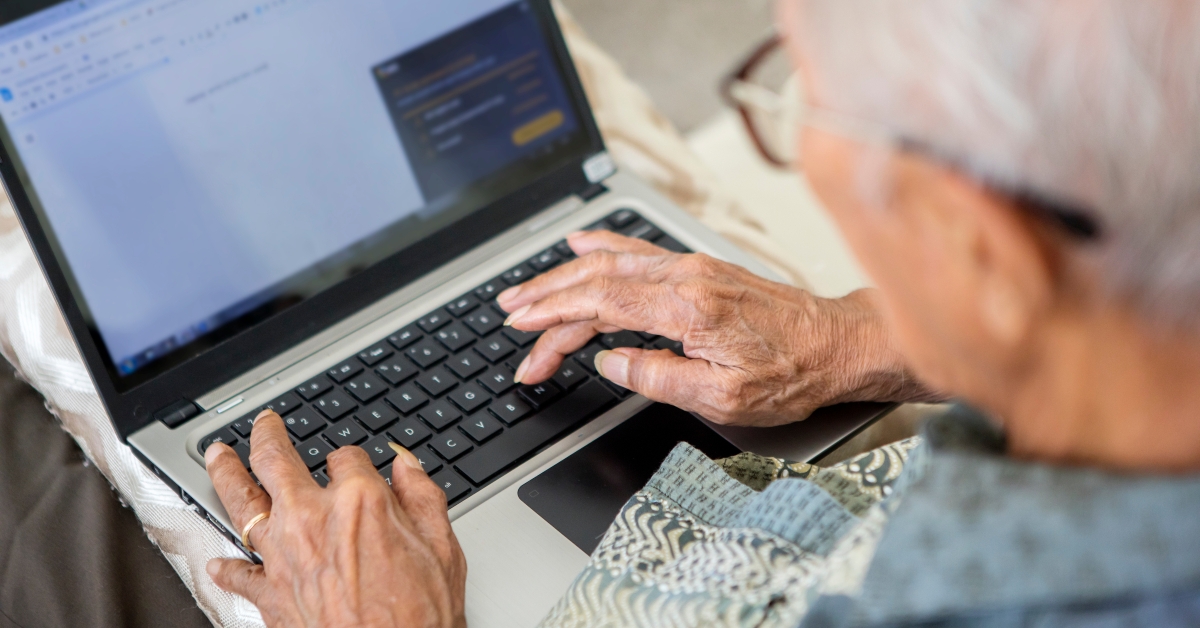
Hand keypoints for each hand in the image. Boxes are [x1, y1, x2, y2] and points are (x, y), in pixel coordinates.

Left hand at [204, 411, 465, 627]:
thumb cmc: (420, 618)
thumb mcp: (443, 547)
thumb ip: (423, 497)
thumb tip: (408, 466)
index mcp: (360, 501)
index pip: (346, 457)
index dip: (354, 459)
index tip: (358, 466)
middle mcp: (313, 520)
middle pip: (275, 460)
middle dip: (268, 436)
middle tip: (265, 425)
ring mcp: (284, 557)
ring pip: (241, 502)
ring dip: (225, 473)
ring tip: (218, 456)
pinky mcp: (269, 596)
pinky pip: (237, 575)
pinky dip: (225, 568)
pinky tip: (219, 562)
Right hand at [499, 231, 935, 425]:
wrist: (838, 344)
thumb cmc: (791, 373)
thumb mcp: (723, 396)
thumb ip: (657, 378)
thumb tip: (609, 362)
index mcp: (686, 310)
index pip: (600, 305)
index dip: (554, 316)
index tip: (522, 331)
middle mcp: (685, 278)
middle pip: (597, 281)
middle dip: (546, 299)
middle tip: (510, 317)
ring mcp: (692, 268)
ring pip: (613, 263)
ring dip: (564, 276)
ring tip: (526, 290)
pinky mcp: (700, 269)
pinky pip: (640, 250)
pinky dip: (604, 246)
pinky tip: (581, 243)